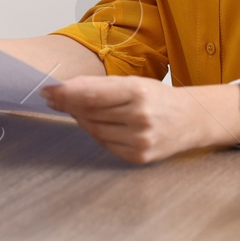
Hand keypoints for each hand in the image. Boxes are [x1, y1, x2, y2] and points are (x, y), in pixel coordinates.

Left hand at [40, 75, 200, 163]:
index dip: (66, 93)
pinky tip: (94, 124)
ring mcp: (140, 140)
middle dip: (68, 104)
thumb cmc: (158, 97)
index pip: (91, 95)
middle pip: (90, 113)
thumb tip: (64, 89)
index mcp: (138, 92)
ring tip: (74, 108)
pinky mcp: (139, 157)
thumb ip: (100, 87)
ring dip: (80, 119)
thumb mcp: (133, 83)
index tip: (48, 90)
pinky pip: (105, 144)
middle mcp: (140, 118)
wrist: (191, 120)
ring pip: (94, 130)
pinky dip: (96, 133)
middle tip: (53, 97)